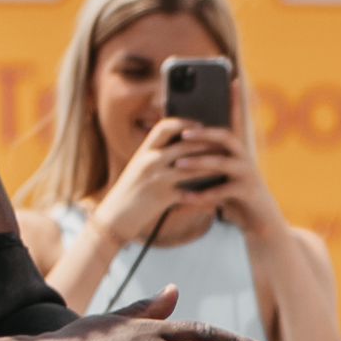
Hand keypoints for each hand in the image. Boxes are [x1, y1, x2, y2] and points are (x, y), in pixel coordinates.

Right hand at [102, 118, 256, 247]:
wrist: (114, 216)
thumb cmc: (129, 191)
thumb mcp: (138, 168)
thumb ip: (157, 156)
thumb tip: (183, 148)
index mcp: (144, 151)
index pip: (165, 127)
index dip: (184, 123)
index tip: (200, 125)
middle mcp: (149, 161)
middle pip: (185, 145)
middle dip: (207, 144)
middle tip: (224, 145)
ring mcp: (157, 178)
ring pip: (192, 167)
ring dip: (212, 167)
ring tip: (226, 167)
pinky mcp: (163, 197)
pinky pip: (190, 193)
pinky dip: (204, 194)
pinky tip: (216, 196)